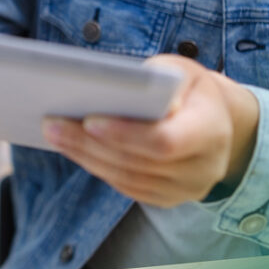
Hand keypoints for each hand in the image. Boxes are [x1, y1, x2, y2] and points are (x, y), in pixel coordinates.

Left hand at [41, 54, 259, 206]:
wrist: (217, 120)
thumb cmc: (190, 88)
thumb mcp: (181, 70)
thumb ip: (155, 79)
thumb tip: (110, 91)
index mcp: (212, 130)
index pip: (165, 141)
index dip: (125, 134)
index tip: (88, 119)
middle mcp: (204, 167)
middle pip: (137, 162)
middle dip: (90, 143)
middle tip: (51, 124)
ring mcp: (186, 189)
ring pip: (126, 178)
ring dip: (84, 156)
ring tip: (53, 133)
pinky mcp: (167, 198)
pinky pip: (125, 186)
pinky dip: (95, 166)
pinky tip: (71, 147)